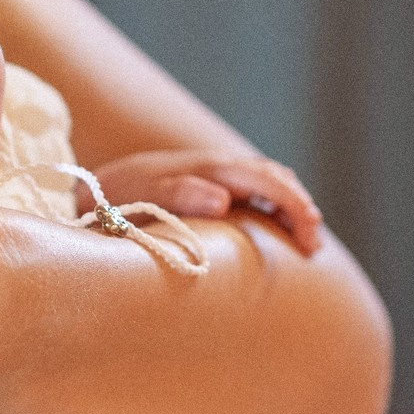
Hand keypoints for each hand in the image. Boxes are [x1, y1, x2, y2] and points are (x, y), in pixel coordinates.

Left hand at [90, 149, 321, 253]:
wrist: (101, 188)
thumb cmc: (122, 198)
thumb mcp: (146, 197)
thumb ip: (181, 195)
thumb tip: (223, 200)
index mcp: (212, 168)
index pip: (268, 181)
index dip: (294, 206)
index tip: (309, 236)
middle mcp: (221, 167)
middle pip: (276, 179)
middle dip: (301, 209)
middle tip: (312, 247)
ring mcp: (218, 176)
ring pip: (270, 183)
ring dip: (291, 207)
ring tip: (305, 241)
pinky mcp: (212, 187)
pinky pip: (254, 192)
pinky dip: (274, 207)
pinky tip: (279, 232)